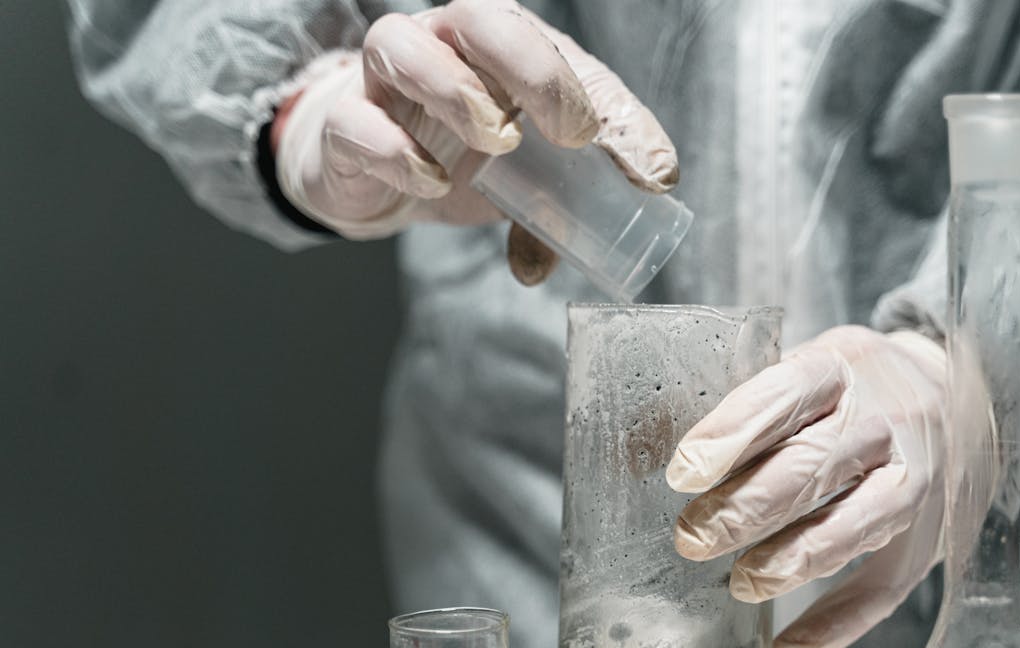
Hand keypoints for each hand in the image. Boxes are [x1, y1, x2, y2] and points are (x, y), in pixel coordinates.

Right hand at [274, 0, 677, 282]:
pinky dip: (397, 153)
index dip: (602, 100)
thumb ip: (572, 198)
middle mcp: (443, 43)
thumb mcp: (527, 173)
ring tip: (498, 142)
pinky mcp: (345, 124)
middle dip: (533, 69)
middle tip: (572, 132)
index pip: (554, 51)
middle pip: (480, 17)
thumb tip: (623, 226)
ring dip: (456, 91)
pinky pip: (358, 122)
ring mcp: (386, 78)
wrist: (370, 171)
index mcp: (499, 46)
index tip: (644, 167)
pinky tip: (431, 180)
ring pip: (403, 46)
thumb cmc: (459, 154)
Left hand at [665, 326, 949, 647]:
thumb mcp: (808, 366)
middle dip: (745, 508)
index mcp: (842, 366)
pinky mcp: (925, 540)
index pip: (786, 393)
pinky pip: (881, 590)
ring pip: (855, 525)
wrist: (963, 398)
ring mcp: (914, 480)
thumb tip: (634, 444)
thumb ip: (742, 405)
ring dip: (790, 561)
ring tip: (738, 583)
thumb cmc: (853, 388)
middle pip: (813, 466)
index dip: (732, 434)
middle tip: (691, 538)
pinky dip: (833, 628)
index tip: (682, 473)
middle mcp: (885, 420)